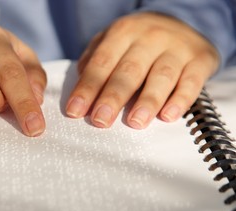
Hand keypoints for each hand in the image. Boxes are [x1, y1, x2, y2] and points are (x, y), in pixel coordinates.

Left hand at [66, 12, 219, 128]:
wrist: (180, 22)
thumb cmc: (137, 42)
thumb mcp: (112, 42)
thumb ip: (94, 62)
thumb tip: (81, 90)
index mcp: (123, 32)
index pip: (101, 63)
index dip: (87, 89)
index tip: (74, 112)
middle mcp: (150, 37)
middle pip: (129, 71)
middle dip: (113, 97)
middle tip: (100, 120)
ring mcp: (177, 48)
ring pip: (161, 76)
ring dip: (147, 101)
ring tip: (135, 122)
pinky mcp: (200, 60)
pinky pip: (191, 82)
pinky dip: (181, 99)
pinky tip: (168, 116)